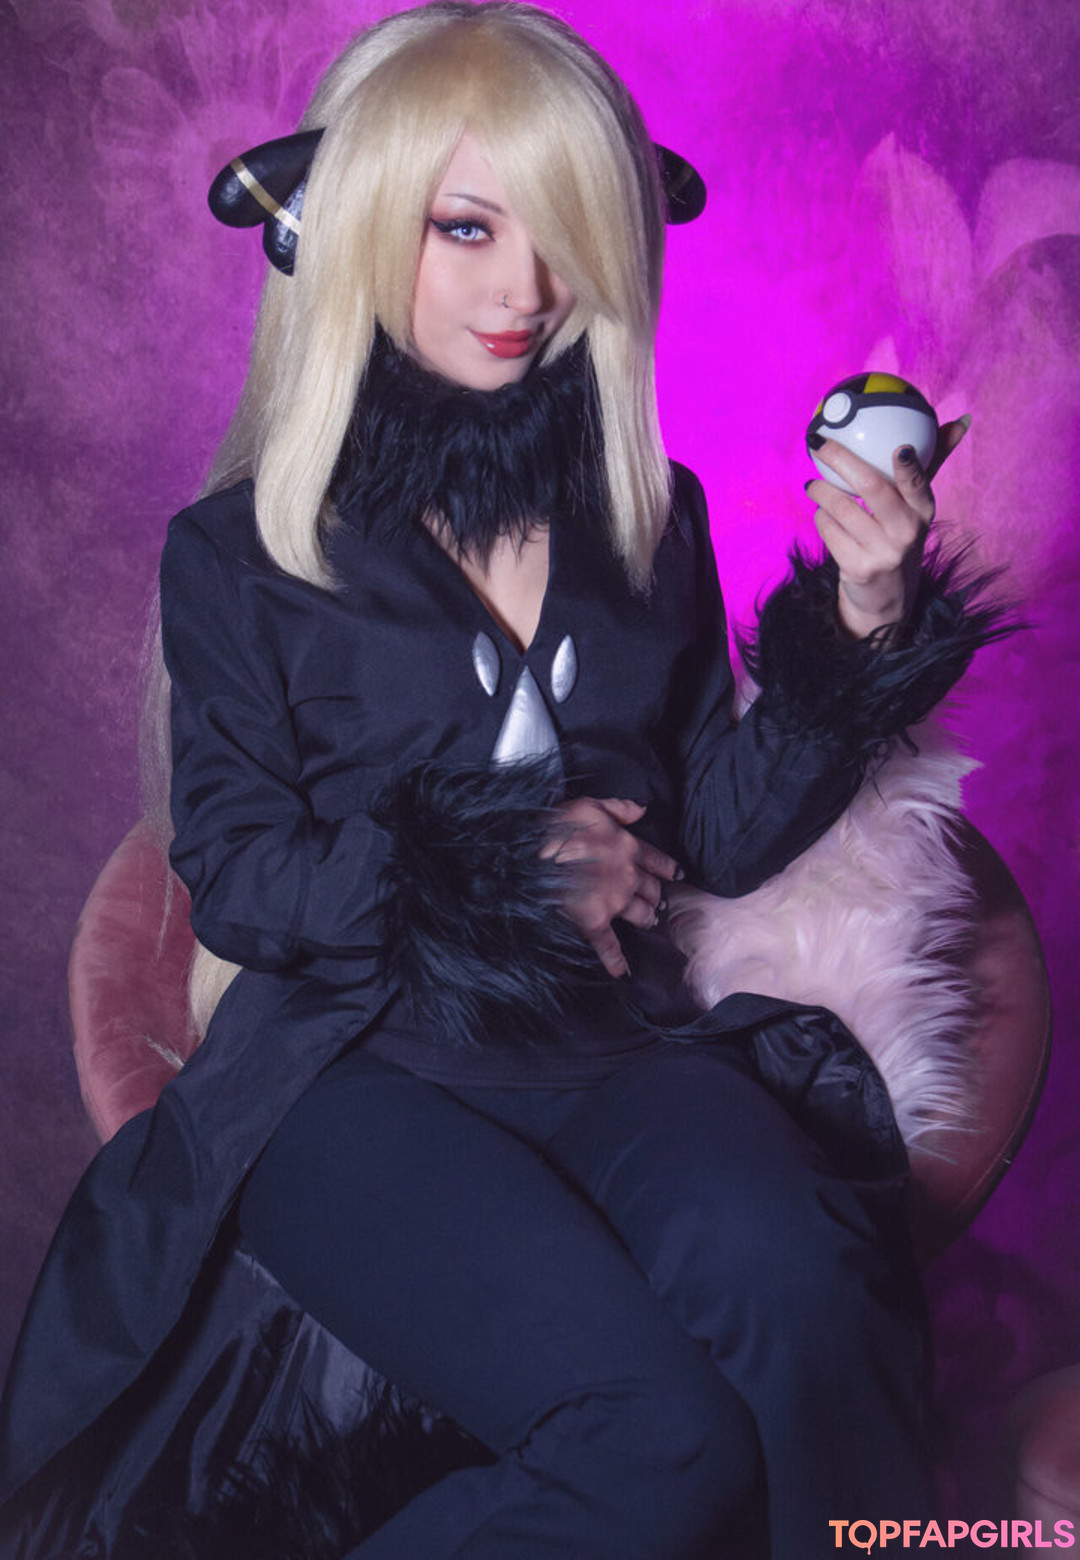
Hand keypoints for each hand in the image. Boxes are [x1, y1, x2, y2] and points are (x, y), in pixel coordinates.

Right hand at [541, 797, 681, 977]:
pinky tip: (621, 972)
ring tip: (647, 922)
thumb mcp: (591, 805)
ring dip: (646, 919)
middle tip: (656, 902)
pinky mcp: (595, 921)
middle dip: (655, 896)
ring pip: (641, 915)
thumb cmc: (559, 825)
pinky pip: (609, 945)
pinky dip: (616, 961)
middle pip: (652, 890)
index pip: (658, 861)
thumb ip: (620, 808)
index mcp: (629, 847)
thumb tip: (643, 809)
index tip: (676, 875)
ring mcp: (614, 901)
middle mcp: (628, 876)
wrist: (533, 851)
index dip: (668, 869)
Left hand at [806, 417, 969, 639]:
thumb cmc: (899, 532)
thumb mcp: (918, 504)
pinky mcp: (858, 568)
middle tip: (819, 444)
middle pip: (871, 487)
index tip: (900, 448)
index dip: (909, 467)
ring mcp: (882, 552)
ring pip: (841, 508)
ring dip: (822, 491)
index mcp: (924, 511)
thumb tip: (961, 421)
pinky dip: (822, 517)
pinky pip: (829, 529)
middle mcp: (907, 532)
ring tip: (814, 485)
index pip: (918, 484)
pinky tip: (824, 515)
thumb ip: (933, 461)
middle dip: (841, 459)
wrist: (886, 593)